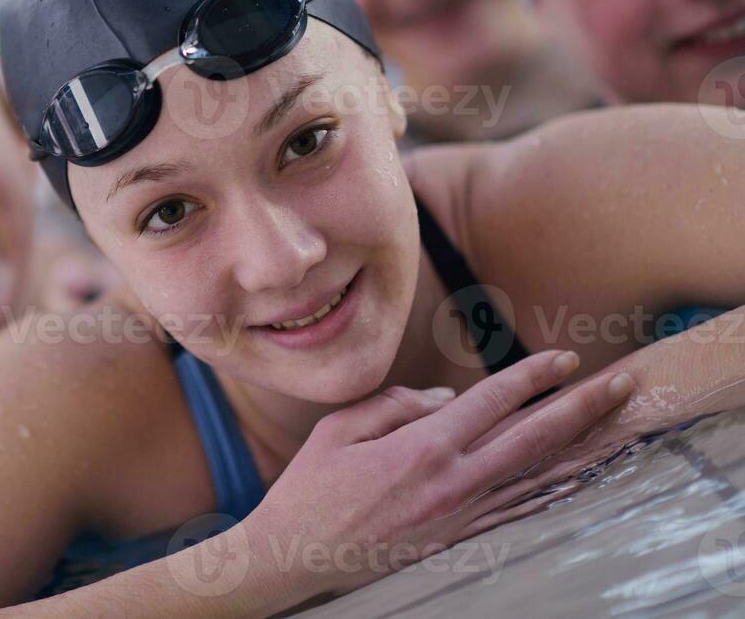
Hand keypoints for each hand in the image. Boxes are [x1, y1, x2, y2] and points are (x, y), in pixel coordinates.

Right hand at [242, 350, 633, 604]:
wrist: (296, 558)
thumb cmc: (310, 490)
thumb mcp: (339, 429)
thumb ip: (396, 404)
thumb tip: (446, 398)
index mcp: (421, 447)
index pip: (492, 400)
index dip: (532, 376)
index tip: (565, 357)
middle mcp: (451, 482)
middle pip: (532, 438)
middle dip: (580, 408)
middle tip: (620, 385)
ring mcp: (458, 516)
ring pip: (533, 476)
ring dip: (577, 448)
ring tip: (613, 426)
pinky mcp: (455, 539)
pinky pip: (515, 511)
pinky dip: (550, 493)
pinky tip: (575, 481)